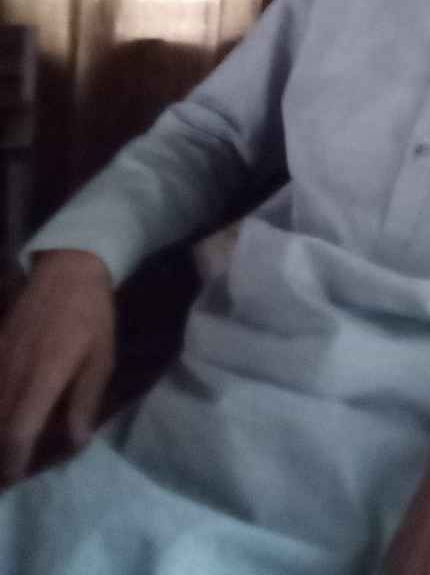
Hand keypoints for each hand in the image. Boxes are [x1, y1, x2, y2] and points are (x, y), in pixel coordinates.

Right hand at [0, 249, 114, 484]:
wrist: (68, 268)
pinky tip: (4, 411)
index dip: (14, 460)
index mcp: (43, 375)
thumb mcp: (102, 357)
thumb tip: (76, 442)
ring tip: (7, 448)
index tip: (16, 478)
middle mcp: (14, 370)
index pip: (18, 430)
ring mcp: (0, 357)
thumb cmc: (92, 314)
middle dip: (0, 453)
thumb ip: (86, 400)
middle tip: (9, 473)